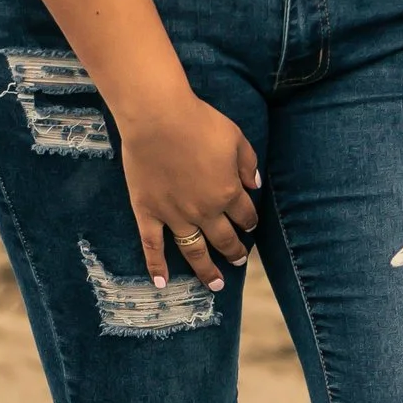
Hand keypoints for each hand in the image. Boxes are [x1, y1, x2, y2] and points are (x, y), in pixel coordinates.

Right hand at [117, 96, 260, 290]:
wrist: (158, 118)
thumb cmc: (199, 122)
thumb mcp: (236, 137)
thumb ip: (248, 164)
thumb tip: (255, 184)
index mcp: (228, 192)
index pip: (245, 214)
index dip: (250, 220)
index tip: (250, 226)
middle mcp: (204, 211)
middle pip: (224, 238)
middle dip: (234, 251)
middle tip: (239, 261)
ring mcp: (174, 215)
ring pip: (194, 250)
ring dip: (206, 270)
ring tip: (216, 284)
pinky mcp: (148, 213)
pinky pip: (152, 246)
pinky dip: (156, 266)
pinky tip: (161, 283)